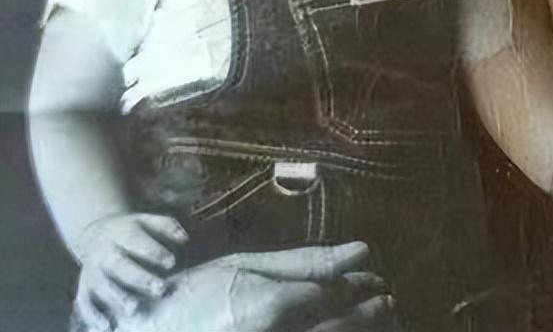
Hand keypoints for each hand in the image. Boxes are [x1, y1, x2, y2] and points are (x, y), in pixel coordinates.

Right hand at [74, 212, 187, 330]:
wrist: (93, 233)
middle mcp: (104, 252)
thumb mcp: (145, 220)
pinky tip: (106, 326)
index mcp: (120, 232)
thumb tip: (185, 238)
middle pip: (120, 266)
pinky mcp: (83, 287)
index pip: (137, 242)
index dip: (154, 252)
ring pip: (102, 286)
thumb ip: (166, 225)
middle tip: (161, 289)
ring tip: (134, 309)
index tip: (171, 262)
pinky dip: (93, 315)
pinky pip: (84, 302)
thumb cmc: (128, 230)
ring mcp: (92, 271)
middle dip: (140, 278)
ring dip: (118, 298)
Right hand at [106, 243, 396, 331]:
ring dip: (356, 331)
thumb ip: (303, 262)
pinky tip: (338, 331)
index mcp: (269, 307)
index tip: (378, 282)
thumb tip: (360, 250)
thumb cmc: (189, 297)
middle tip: (388, 305)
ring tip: (378, 322)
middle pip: (338, 329)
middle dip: (370, 316)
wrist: (143, 330)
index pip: (333, 296)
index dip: (362, 289)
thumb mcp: (242, 268)